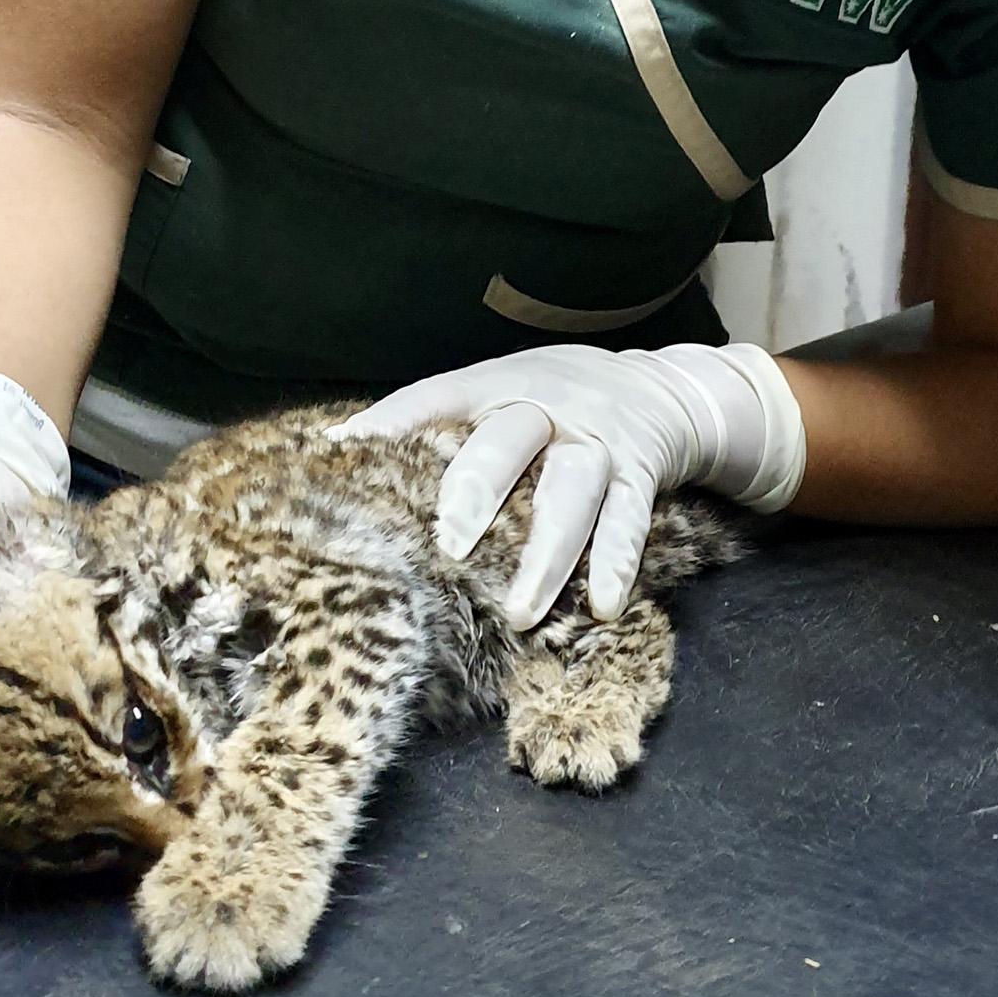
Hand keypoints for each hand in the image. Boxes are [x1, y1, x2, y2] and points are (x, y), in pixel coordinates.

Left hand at [330, 342, 804, 627]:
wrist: (661, 387)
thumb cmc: (554, 402)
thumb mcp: (499, 394)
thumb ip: (435, 422)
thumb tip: (336, 450)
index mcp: (495, 383)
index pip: (434, 396)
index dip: (390, 421)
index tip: (344, 451)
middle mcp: (544, 403)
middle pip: (505, 444)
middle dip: (475, 494)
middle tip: (445, 549)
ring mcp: (596, 438)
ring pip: (570, 493)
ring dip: (546, 556)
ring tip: (518, 613)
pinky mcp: (640, 469)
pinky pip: (630, 518)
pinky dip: (616, 564)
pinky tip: (601, 607)